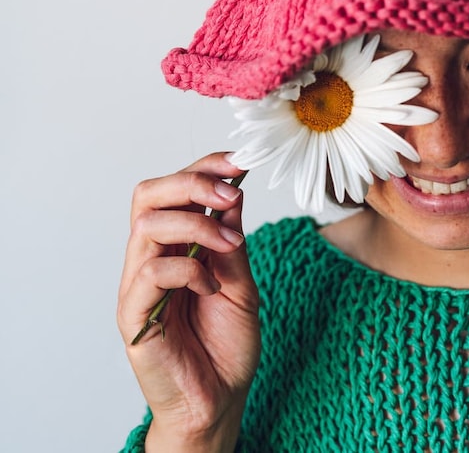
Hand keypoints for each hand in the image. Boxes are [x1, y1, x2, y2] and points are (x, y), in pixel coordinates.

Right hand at [117, 153, 260, 451]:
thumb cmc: (227, 343)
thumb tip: (232, 190)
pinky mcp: (133, 316)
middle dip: (191, 182)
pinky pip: (150, 273)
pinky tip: (211, 287)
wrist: (219, 401)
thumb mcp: (241, 280)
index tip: (239, 161)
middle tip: (229, 194)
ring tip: (231, 246)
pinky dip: (188, 269)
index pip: (174, 188)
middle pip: (148, 195)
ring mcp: (138, 286)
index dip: (203, 166)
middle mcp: (150, 258)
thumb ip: (231, 238)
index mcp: (175, 245)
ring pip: (148, 226)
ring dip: (197, 224)